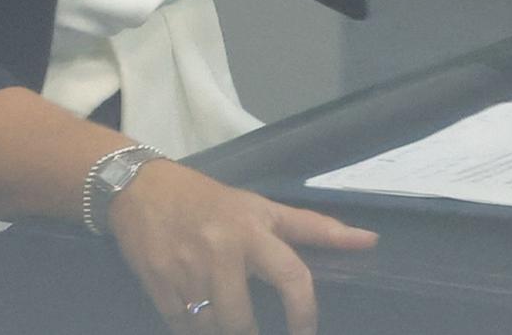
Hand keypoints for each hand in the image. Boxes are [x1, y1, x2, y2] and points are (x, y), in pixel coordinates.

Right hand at [107, 160, 377, 334]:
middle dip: (251, 333)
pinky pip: (181, 327)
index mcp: (252, 231)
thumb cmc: (211, 201)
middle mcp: (220, 252)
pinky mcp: (157, 288)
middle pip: (241, 318)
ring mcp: (185, 272)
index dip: (304, 311)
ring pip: (210, 327)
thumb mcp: (263, 208)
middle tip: (259, 330)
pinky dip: (194, 328)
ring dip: (221, 330)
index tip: (307, 331)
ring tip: (229, 320)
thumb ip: (316, 229)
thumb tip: (369, 240)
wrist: (141, 190)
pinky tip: (200, 318)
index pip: (290, 275)